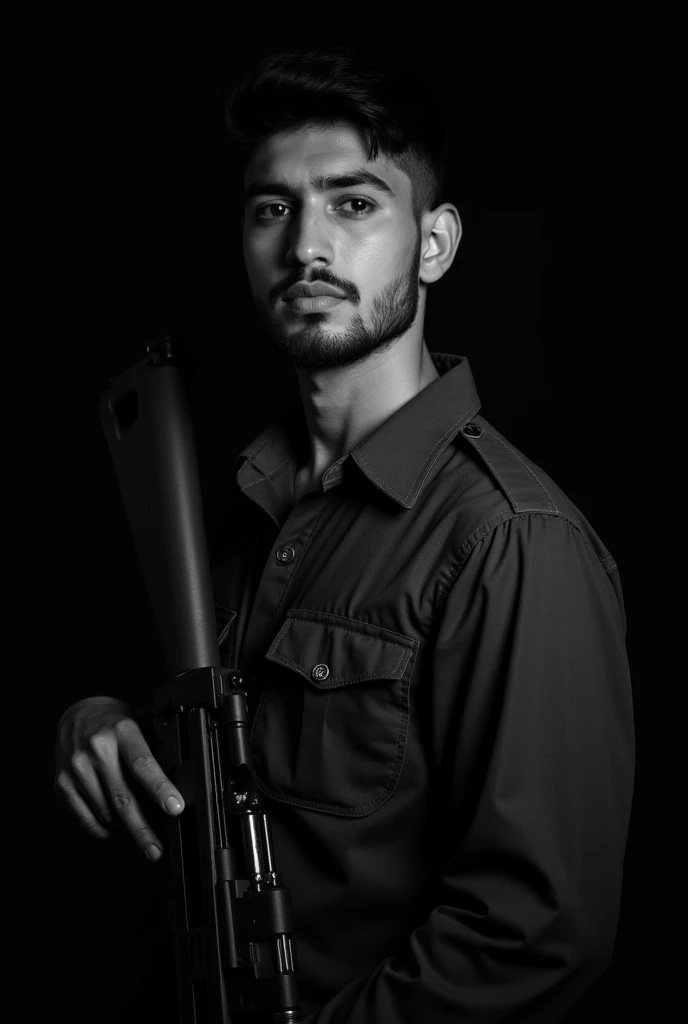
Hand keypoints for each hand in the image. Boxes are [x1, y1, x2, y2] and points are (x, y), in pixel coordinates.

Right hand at [54, 695, 184, 860]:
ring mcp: (76, 767)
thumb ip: (157, 745)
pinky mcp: (62, 783)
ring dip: (126, 830)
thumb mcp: (140, 722)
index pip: (143, 764)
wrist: (75, 715)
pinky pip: (86, 818)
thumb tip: (183, 777)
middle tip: (157, 850)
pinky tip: (117, 831)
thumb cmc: (114, 722)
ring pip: (106, 812)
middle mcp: (96, 748)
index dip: (160, 788)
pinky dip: (104, 829)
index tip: (175, 808)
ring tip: (142, 837)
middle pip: (123, 798)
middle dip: (143, 829)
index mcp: (122, 731)